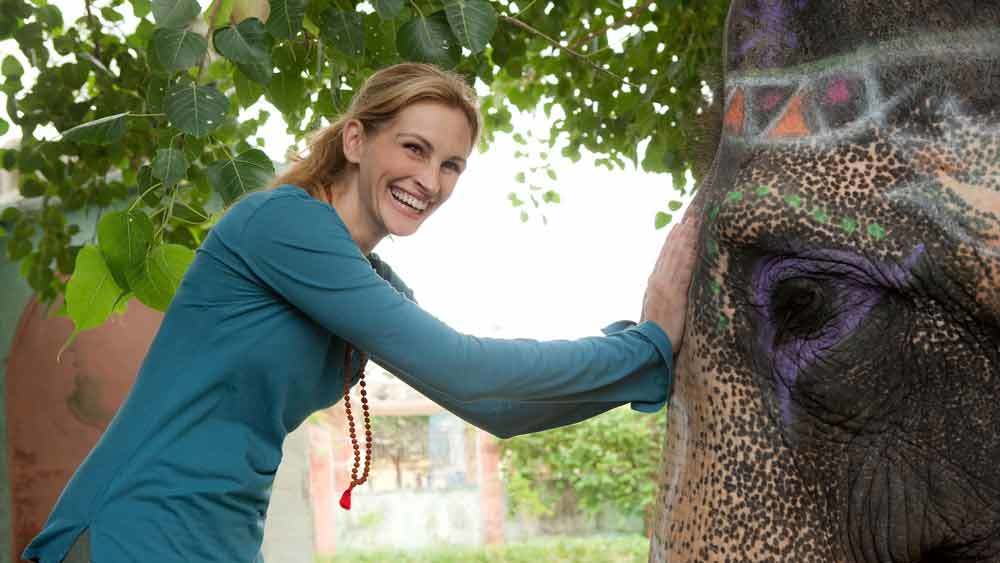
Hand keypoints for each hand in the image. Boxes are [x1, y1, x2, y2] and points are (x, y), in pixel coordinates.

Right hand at [641, 205, 700, 353]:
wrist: (647, 344)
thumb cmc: (655, 331)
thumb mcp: (656, 307)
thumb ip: (663, 294)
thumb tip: (671, 286)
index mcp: (654, 282)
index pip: (665, 256)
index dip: (673, 240)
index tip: (680, 226)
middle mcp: (658, 280)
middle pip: (671, 252)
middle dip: (682, 234)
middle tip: (692, 217)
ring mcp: (665, 286)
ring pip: (677, 257)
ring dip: (687, 239)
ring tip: (695, 224)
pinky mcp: (673, 294)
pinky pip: (683, 271)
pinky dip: (689, 256)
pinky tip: (695, 245)